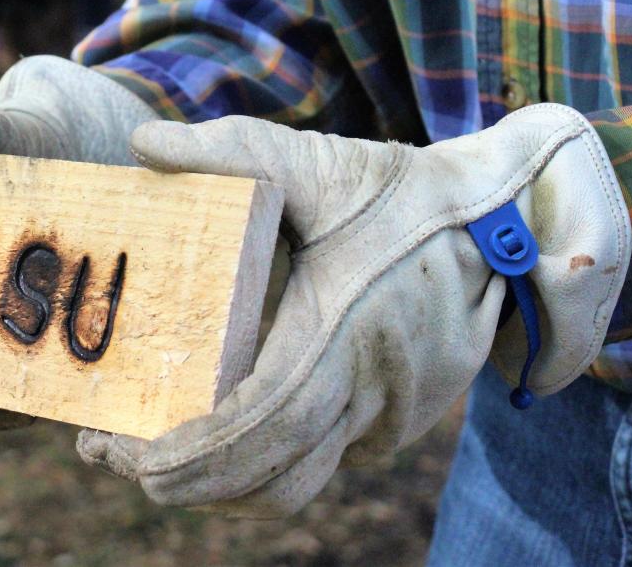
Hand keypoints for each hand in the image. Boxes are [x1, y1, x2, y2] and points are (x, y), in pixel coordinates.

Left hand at [76, 104, 631, 517]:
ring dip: (226, 485)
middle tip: (119, 460)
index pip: (256, 431)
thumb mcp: (326, 165)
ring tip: (164, 459)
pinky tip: (231, 437)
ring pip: (298, 482)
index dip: (188, 457)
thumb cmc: (408, 196)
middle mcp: (372, 394)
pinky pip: (327, 462)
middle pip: (268, 479)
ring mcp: (394, 415)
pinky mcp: (402, 419)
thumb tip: (145, 145)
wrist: (512, 221)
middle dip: (187, 484)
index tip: (123, 456)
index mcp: (344, 337)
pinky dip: (271, 466)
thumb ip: (237, 151)